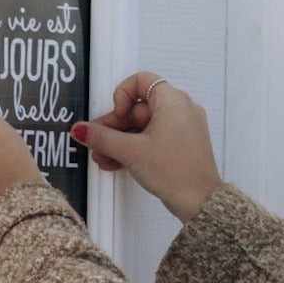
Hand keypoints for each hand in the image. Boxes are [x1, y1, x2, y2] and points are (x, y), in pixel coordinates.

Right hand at [74, 73, 220, 221]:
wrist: (200, 201)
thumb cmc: (178, 172)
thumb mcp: (131, 151)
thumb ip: (102, 138)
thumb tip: (84, 130)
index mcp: (173, 100)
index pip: (141, 81)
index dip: (122, 95)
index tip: (115, 115)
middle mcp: (180, 110)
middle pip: (137, 108)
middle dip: (114, 127)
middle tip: (97, 141)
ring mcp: (181, 128)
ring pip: (142, 127)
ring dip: (120, 141)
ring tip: (103, 157)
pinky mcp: (179, 145)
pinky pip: (152, 139)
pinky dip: (134, 148)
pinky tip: (116, 162)